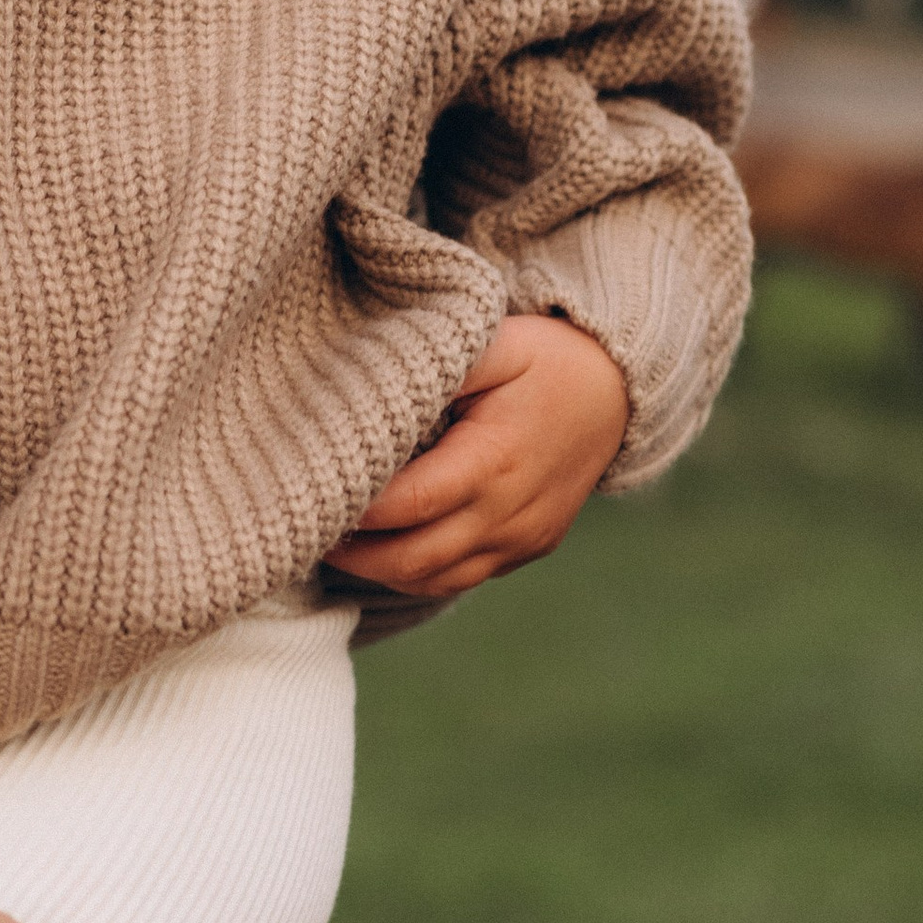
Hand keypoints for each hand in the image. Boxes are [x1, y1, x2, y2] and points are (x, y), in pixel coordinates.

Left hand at [323, 311, 628, 600]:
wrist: (618, 390)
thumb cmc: (545, 358)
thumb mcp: (494, 342)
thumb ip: (436, 367)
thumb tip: (373, 394)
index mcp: (494, 460)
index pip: (407, 504)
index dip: (353, 510)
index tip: (309, 493)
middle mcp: (510, 513)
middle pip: (413, 558)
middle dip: (354, 553)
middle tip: (304, 527)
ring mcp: (522, 539)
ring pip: (434, 579)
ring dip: (380, 570)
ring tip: (333, 542)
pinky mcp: (528, 549)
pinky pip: (461, 578)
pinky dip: (416, 572)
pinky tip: (381, 549)